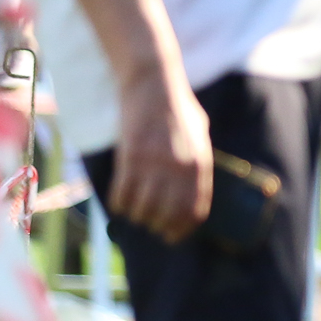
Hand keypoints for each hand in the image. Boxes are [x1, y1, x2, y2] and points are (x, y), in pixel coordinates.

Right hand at [110, 70, 213, 243]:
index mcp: (200, 164)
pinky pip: (122, 194)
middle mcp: (179, 168)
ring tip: (136, 213)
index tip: (172, 236)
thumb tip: (193, 189)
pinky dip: (119, 204)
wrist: (153, 84)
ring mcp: (154, 163)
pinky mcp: (130, 157)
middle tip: (151, 227)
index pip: (195, 209)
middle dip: (159, 227)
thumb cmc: (178, 108)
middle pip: (168, 215)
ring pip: (143, 209)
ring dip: (138, 217)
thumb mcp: (200, 135)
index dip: (183, 228)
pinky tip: (119, 203)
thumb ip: (198, 162)